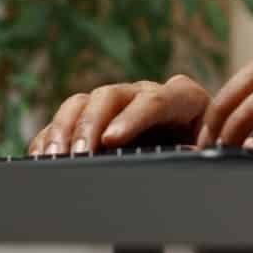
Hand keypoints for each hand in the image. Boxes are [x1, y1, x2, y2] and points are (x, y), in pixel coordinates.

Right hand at [28, 75, 210, 155]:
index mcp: (183, 98)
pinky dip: (50, 138)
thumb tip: (190, 153)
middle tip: (81, 153)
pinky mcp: (92, 120)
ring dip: (65, 129)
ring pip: (82, 103)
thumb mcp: (210, 152)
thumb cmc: (206, 151)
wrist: (195, 154)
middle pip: (111, 96)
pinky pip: (64, 121)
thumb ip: (200, 152)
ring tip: (56, 157)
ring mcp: (116, 105)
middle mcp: (145, 94)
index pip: (156, 100)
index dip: (132, 118)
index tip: (112, 139)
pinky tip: (42, 157)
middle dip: (91, 124)